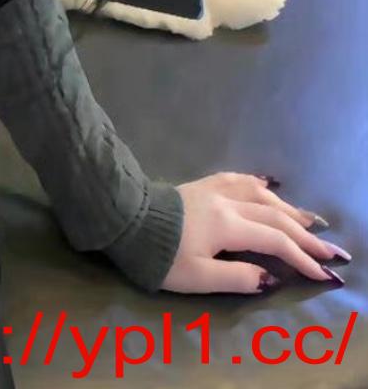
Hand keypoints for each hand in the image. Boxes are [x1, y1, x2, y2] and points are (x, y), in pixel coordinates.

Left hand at [160, 172, 346, 292]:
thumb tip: (269, 277)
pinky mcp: (201, 184)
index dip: (303, 258)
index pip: (276, 241)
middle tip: (331, 249)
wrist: (124, 219)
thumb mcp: (197, 276)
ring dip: (289, 207)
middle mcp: (227, 202)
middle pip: (275, 215)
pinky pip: (238, 179)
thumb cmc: (158, 254)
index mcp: (228, 226)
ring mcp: (214, 189)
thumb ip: (236, 277)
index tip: (324, 274)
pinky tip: (268, 184)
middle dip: (307, 234)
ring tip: (310, 219)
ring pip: (261, 194)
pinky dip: (259, 183)